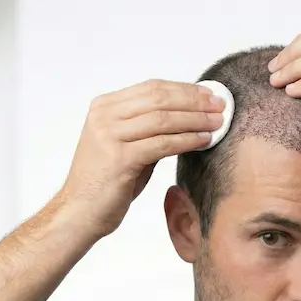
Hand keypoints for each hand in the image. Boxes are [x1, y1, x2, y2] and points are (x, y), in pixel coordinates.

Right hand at [58, 79, 224, 237]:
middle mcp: (105, 116)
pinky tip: (204, 140)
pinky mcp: (119, 158)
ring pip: (162, 119)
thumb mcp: (127, 146)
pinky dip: (186, 140)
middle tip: (220, 105)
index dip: (184, 89)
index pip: (152, 88)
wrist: (79, 213)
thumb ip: (149, 129)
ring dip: (195, 119)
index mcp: (105, 107)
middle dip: (194, 101)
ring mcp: (109, 135)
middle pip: (159, 98)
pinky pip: (162, 143)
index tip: (209, 94)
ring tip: (218, 123)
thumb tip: (188, 117)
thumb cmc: (107, 183)